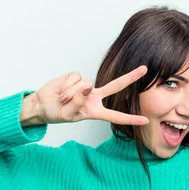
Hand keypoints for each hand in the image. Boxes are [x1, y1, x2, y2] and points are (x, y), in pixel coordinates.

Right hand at [32, 65, 149, 124]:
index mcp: (96, 111)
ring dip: (71, 93)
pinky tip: (61, 91)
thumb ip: (79, 102)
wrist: (42, 104)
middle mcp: (94, 97)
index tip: (145, 120)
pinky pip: (75, 78)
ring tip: (62, 100)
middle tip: (145, 69)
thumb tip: (87, 87)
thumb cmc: (57, 113)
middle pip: (116, 86)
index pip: (116, 116)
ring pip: (86, 84)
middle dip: (130, 77)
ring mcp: (86, 86)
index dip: (130, 119)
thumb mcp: (69, 114)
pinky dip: (66, 86)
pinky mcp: (75, 77)